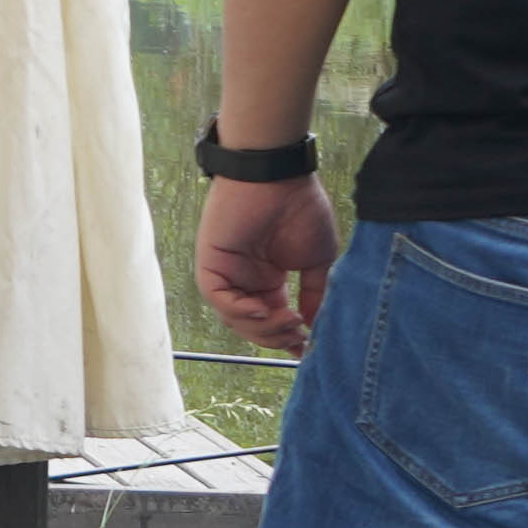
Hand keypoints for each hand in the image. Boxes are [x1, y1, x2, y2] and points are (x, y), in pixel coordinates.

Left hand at [196, 175, 340, 349]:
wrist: (280, 178)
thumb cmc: (301, 209)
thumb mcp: (317, 261)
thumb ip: (315, 294)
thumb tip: (314, 326)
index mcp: (268, 281)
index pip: (272, 321)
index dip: (287, 338)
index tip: (308, 350)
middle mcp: (245, 280)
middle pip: (251, 326)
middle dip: (276, 337)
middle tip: (300, 337)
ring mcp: (226, 272)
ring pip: (234, 317)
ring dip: (262, 327)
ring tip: (290, 323)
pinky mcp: (210, 262)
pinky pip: (218, 297)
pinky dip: (239, 310)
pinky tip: (264, 309)